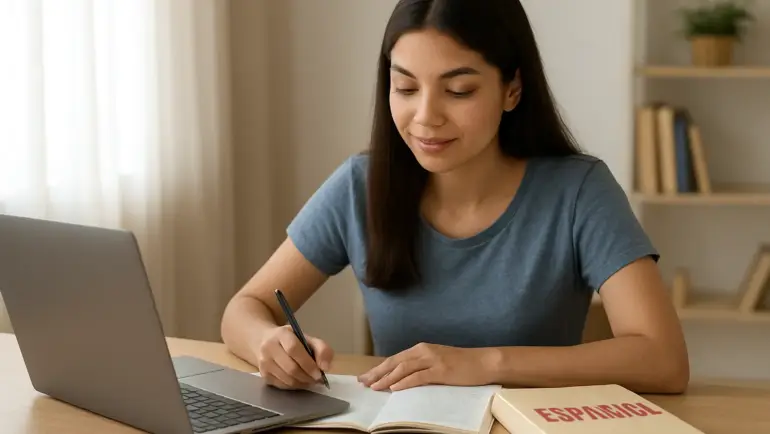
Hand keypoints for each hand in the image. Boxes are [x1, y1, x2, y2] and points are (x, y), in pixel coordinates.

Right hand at [255, 325, 333, 389]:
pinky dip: (295, 386)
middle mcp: (268, 348)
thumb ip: (321, 348)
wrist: (264, 341)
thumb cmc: (290, 339)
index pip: (293, 349)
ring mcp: (264, 363)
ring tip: (311, 380)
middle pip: (290, 368)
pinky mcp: (263, 375)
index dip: (308, 363)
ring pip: (287, 379)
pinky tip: (301, 381)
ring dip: (303, 383)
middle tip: (318, 379)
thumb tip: (325, 367)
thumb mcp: (306, 337)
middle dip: (307, 376)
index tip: (319, 373)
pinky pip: (282, 385)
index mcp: (281, 334)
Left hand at [357, 343, 493, 390]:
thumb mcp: (437, 361)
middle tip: (363, 382)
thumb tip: (401, 377)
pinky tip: (395, 387)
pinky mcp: (441, 370)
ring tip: (375, 387)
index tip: (365, 377)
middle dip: (377, 372)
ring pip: (404, 368)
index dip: (379, 368)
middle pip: (395, 362)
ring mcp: (432, 360)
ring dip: (387, 378)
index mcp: (421, 349)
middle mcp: (424, 351)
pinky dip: (405, 382)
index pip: (395, 359)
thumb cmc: (461, 364)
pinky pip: (419, 376)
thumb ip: (421, 366)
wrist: (483, 362)